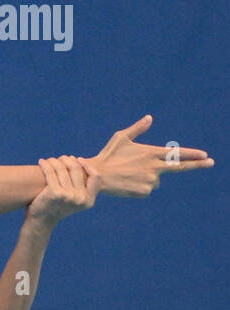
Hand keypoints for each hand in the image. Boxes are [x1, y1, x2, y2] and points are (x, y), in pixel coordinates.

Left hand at [27, 156, 100, 225]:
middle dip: (68, 160)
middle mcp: (80, 199)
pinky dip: (45, 164)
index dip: (87, 166)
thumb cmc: (57, 207)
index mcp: (88, 200)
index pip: (95, 177)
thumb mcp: (75, 198)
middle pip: (77, 169)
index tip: (78, 159)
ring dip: (55, 161)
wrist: (41, 221)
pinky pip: (50, 172)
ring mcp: (68, 196)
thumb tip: (80, 161)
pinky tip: (41, 162)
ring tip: (50, 160)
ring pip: (62, 168)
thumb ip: (81, 184)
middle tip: (61, 159)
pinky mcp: (55, 193)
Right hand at [81, 115, 212, 197]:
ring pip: (156, 180)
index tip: (205, 155)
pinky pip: (147, 190)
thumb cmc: (108, 155)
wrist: (98, 176)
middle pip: (180, 166)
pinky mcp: (144, 192)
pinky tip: (128, 183)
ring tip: (130, 174)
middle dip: (198, 164)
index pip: (177, 153)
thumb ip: (137, 129)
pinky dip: (140, 187)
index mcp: (151, 152)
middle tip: (211, 162)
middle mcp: (154, 166)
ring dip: (148, 178)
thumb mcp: (122, 138)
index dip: (192, 154)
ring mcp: (150, 180)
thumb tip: (150, 118)